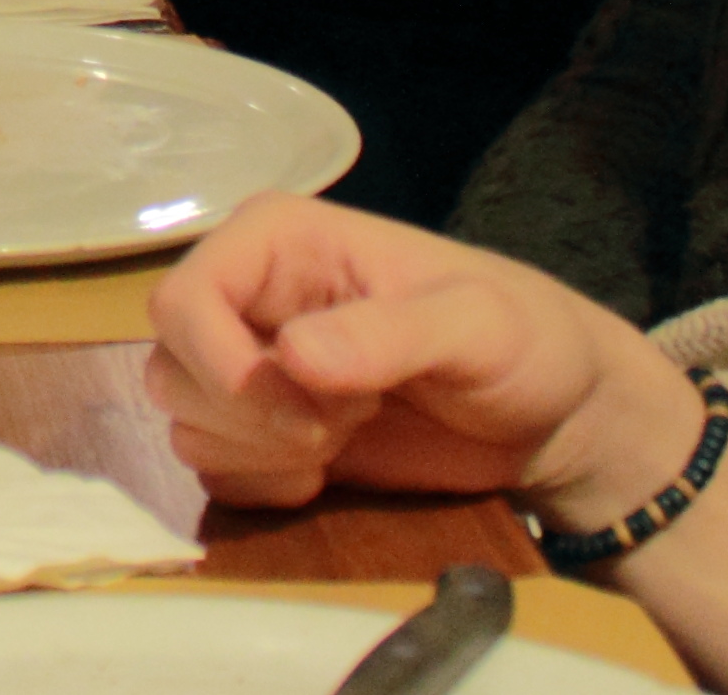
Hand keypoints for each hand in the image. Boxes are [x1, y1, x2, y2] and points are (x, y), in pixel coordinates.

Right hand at [148, 195, 702, 523]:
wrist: (555, 418)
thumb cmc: (524, 341)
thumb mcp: (476, 325)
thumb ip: (390, 335)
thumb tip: (294, 358)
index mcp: (277, 242)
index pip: (181, 298)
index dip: (221, 365)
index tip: (306, 409)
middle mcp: (248, 299)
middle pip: (171, 366)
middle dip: (248, 417)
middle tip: (342, 423)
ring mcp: (251, 369)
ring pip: (186, 422)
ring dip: (258, 453)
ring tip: (344, 438)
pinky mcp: (264, 435)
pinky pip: (212, 472)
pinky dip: (262, 486)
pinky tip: (327, 473)